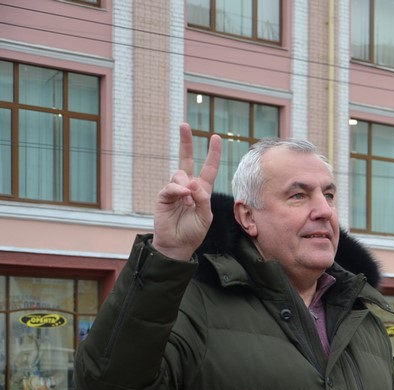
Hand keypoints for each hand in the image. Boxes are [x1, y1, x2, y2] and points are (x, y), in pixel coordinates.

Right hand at [152, 123, 221, 261]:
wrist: (178, 245)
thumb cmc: (193, 231)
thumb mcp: (205, 215)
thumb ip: (203, 199)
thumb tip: (193, 183)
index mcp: (201, 190)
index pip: (208, 168)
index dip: (212, 154)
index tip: (215, 137)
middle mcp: (187, 186)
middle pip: (185, 159)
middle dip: (186, 142)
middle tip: (184, 125)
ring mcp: (174, 190)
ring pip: (179, 174)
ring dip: (186, 184)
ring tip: (188, 201)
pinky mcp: (164, 197)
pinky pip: (170, 187)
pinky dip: (178, 190)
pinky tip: (183, 197)